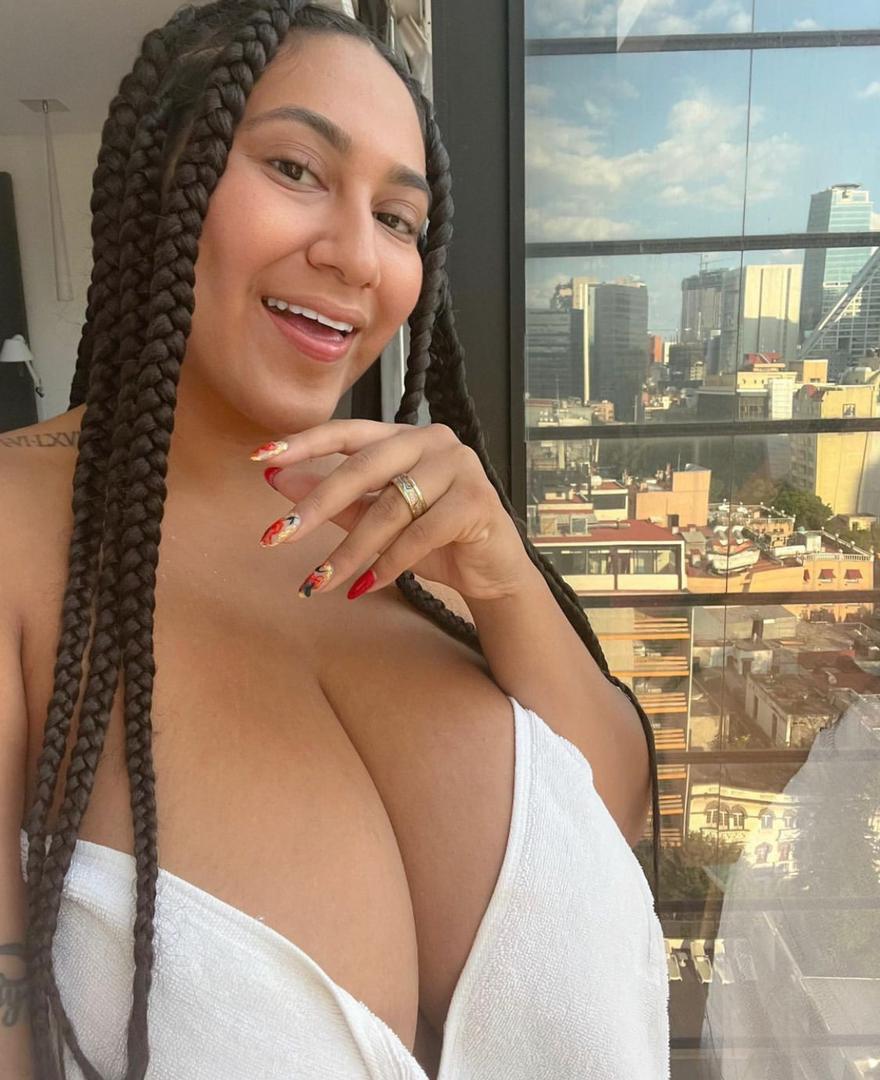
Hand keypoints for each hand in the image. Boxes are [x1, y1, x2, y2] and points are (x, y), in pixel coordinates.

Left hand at [250, 420, 528, 600]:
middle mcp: (433, 441)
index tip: (261, 458)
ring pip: (390, 508)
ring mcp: (460, 467)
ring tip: (319, 582)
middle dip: (317, 504)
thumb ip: (334, 500)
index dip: (304, 444)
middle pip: (364, 468)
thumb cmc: (433, 540)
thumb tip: (276, 480)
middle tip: (279, 535)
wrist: (491, 572)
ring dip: (350, 550)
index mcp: (405, 436)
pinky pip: (420, 534)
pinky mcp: (476, 501)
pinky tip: (365, 587)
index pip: (348, 432)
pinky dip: (388, 564)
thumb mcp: (375, 519)